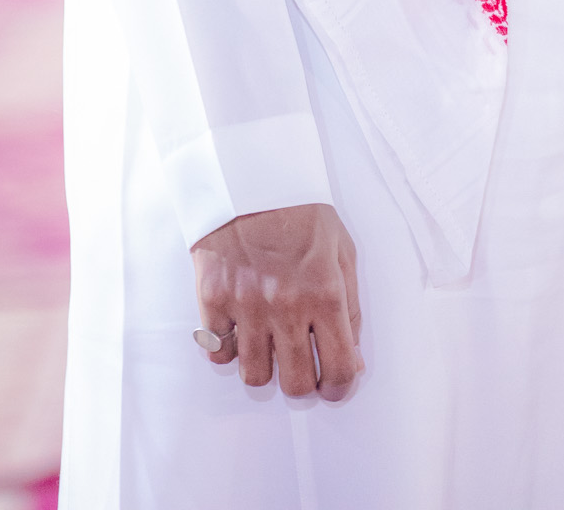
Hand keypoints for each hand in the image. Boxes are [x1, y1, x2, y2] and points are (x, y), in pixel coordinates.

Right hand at [191, 202, 362, 399]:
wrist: (249, 176)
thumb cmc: (300, 211)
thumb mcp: (341, 249)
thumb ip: (349, 306)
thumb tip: (350, 358)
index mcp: (325, 293)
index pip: (338, 370)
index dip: (338, 387)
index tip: (333, 384)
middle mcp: (286, 306)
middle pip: (295, 383)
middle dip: (302, 382)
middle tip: (300, 365)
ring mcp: (246, 305)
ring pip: (254, 375)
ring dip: (265, 367)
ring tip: (269, 344)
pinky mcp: (212, 299)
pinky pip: (217, 352)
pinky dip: (228, 348)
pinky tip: (239, 329)